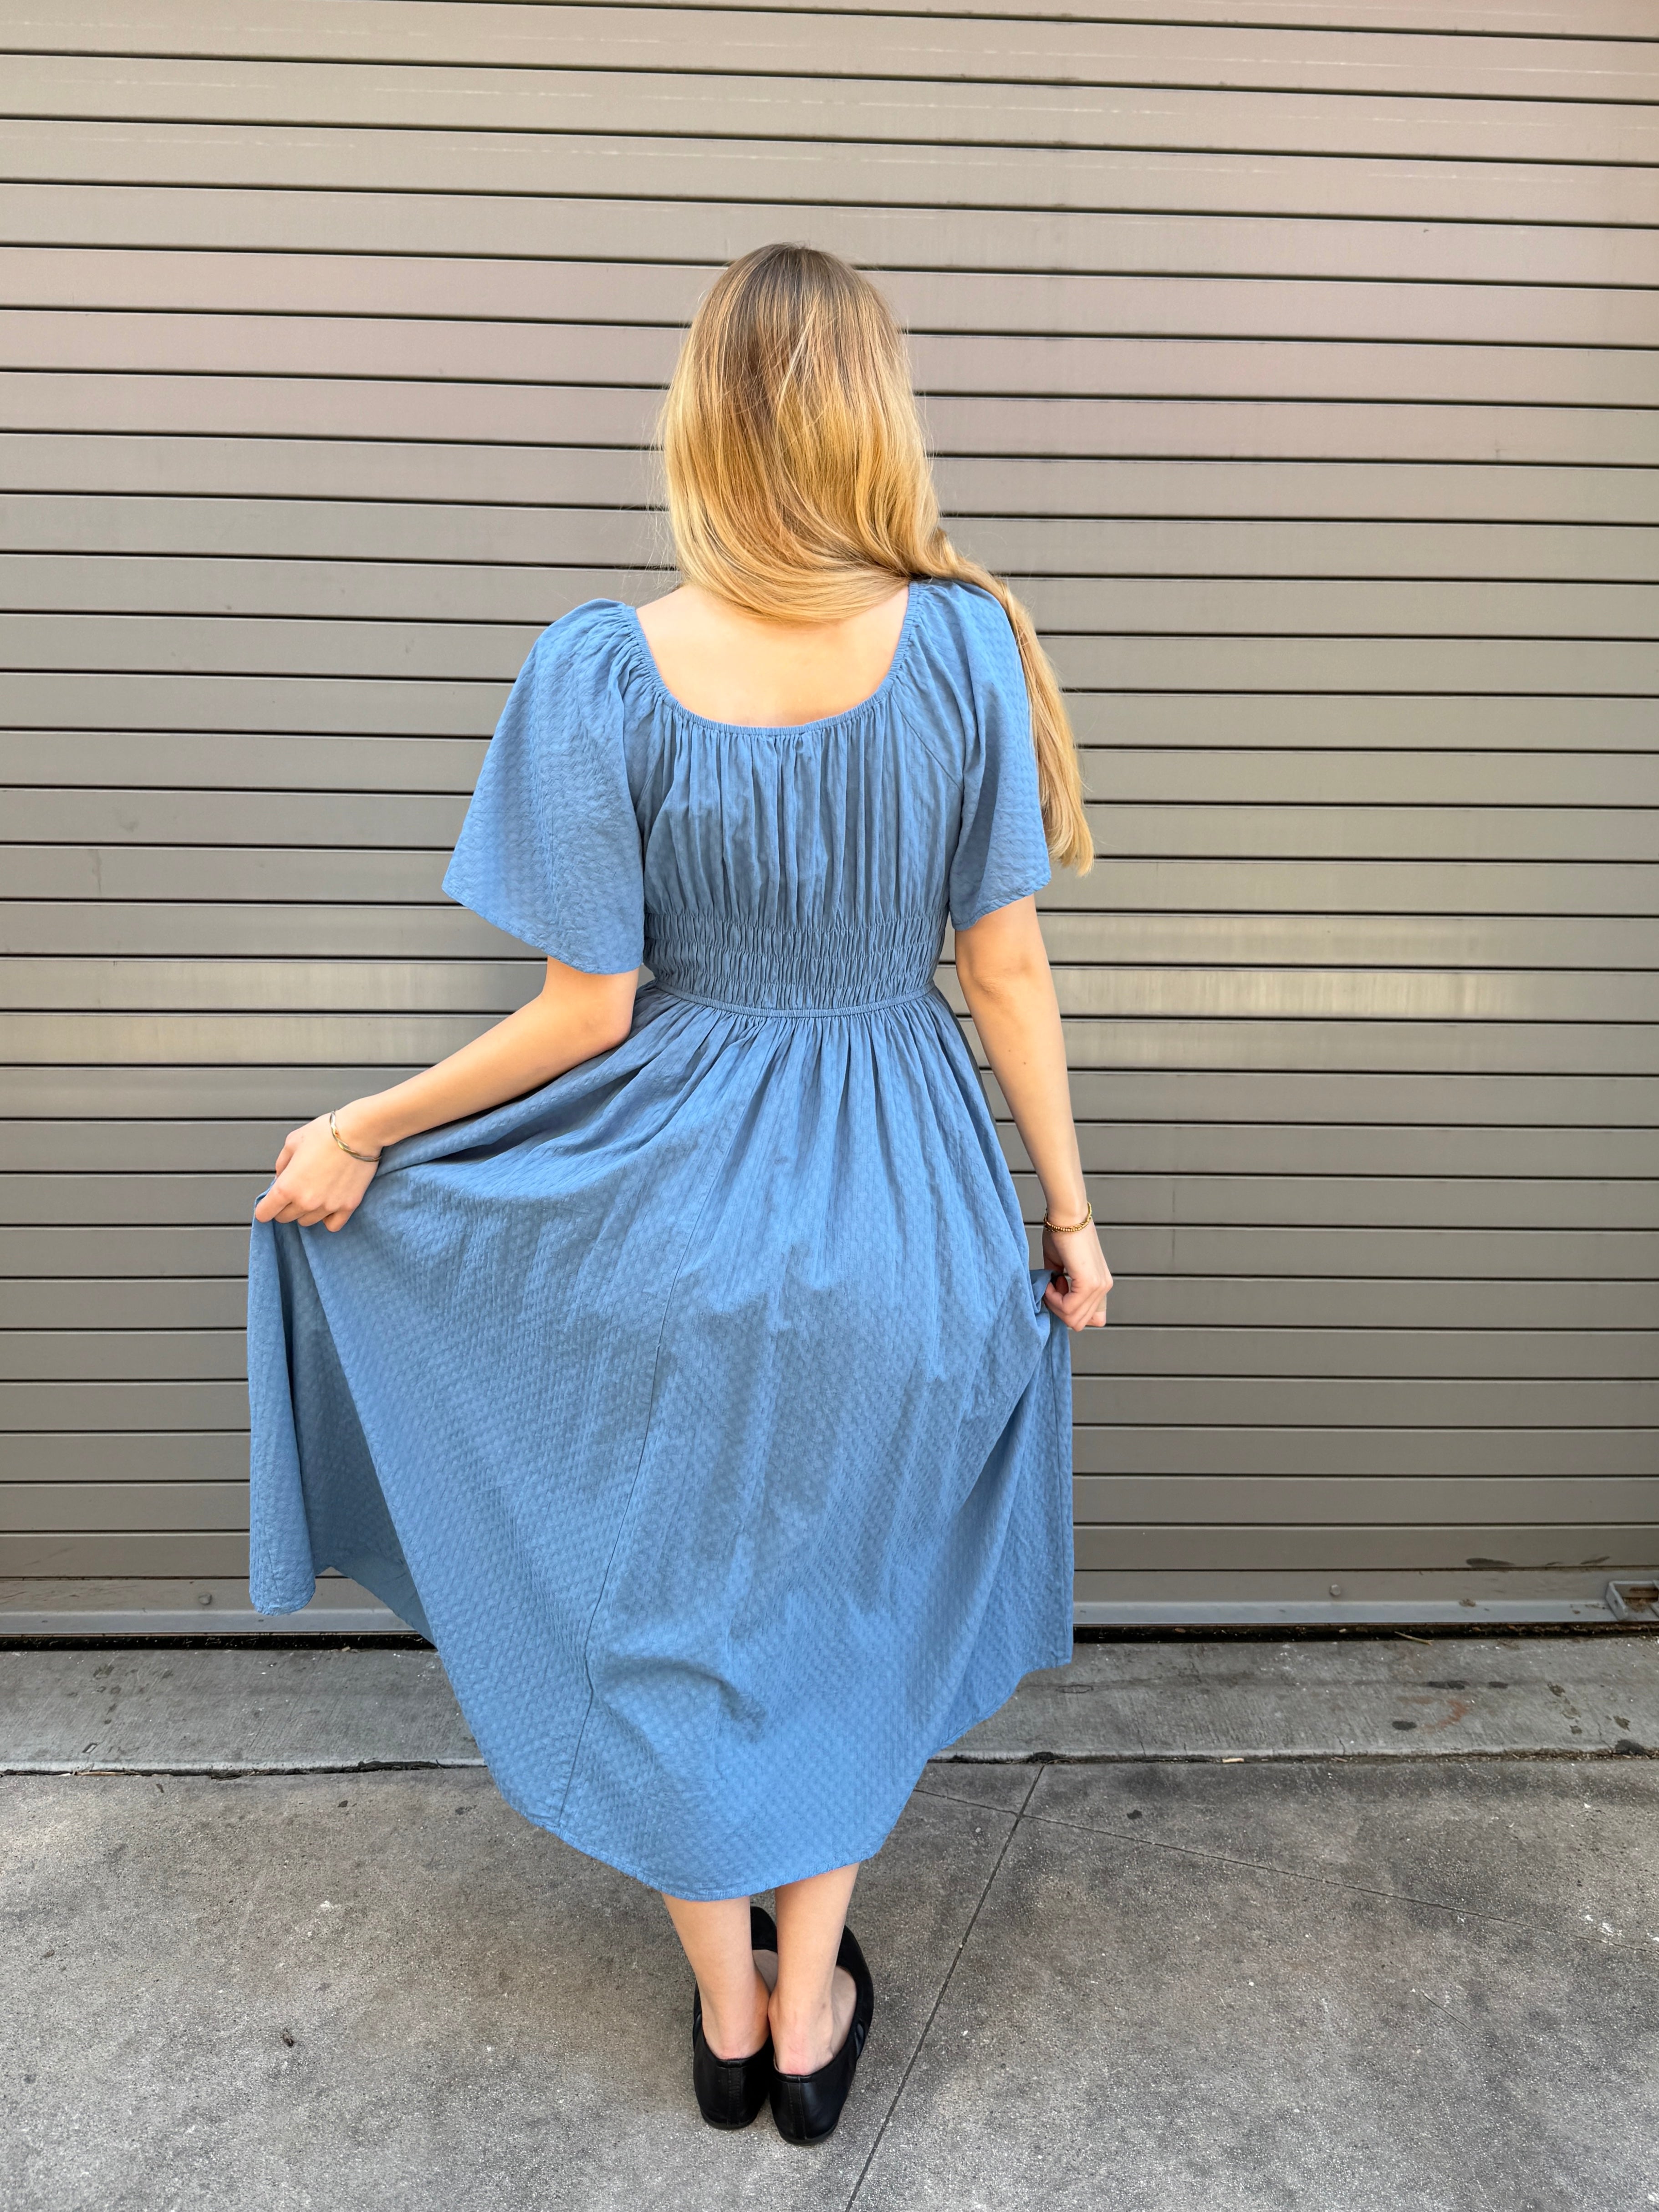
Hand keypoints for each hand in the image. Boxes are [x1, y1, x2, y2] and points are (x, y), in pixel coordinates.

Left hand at [253, 1113, 378, 1231]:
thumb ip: (281, 1164)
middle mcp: (305, 1202)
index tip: (268, 1205)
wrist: (359, 1132)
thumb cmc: (325, 1134)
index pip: (265, 1213)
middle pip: (285, 1218)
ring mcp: (327, 1207)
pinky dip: (327, 1219)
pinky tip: (328, 1206)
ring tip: (313, 1194)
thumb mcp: (292, 1142)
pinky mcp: (347, 1206)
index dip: (264, 1208)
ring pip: (307, 1221)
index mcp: (287, 1187)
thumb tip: (280, 1177)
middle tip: (293, 1192)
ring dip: (305, 1211)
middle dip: (284, 1207)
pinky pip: (332, 1225)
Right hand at [1041, 1217, 1110, 1331]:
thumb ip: (1060, 1286)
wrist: (1066, 1216)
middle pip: (1079, 1322)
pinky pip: (1068, 1307)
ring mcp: (1099, 1286)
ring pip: (1073, 1319)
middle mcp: (1104, 1287)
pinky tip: (1050, 1281)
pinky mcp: (1089, 1283)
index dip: (1069, 1311)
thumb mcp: (1061, 1266)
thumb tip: (1051, 1299)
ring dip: (1054, 1304)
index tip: (1056, 1291)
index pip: (1093, 1319)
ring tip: (1049, 1283)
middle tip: (1050, 1288)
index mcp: (1100, 1284)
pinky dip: (1053, 1298)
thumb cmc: (1062, 1233)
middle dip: (1058, 1310)